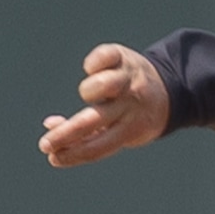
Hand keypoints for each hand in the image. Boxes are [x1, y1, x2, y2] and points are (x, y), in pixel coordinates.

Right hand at [38, 44, 171, 167]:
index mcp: (131, 129)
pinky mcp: (122, 56)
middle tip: (44, 143)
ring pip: (102, 86)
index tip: (52, 157)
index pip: (98, 147)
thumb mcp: (119, 130)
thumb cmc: (132, 114)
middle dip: (66, 133)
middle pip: (92, 120)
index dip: (73, 154)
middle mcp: (129, 105)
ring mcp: (126, 80)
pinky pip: (103, 58)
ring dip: (88, 91)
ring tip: (88, 93)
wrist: (170, 88)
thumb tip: (49, 125)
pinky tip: (90, 69)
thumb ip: (87, 134)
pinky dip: (93, 64)